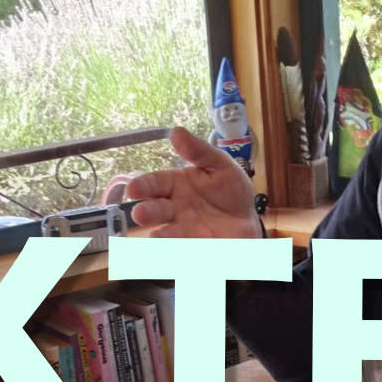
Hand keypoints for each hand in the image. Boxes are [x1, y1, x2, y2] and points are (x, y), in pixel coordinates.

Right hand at [127, 127, 261, 238]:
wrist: (248, 218)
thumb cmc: (229, 189)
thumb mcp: (220, 164)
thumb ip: (198, 151)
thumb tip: (176, 131)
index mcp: (175, 185)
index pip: (154, 183)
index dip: (143, 185)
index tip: (133, 189)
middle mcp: (173, 209)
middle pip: (155, 210)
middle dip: (146, 212)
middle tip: (141, 214)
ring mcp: (182, 230)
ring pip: (166, 233)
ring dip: (160, 235)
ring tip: (157, 236)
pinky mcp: (194, 247)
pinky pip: (182, 249)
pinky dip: (176, 250)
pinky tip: (175, 249)